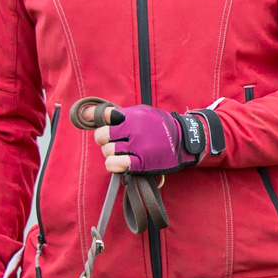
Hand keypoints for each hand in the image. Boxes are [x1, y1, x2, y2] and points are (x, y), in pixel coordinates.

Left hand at [95, 104, 216, 173]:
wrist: (184, 140)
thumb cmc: (160, 126)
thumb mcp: (143, 112)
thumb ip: (120, 113)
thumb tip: (92, 113)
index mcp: (131, 115)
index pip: (104, 114)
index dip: (96, 119)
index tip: (100, 123)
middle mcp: (132, 129)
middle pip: (101, 136)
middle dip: (104, 140)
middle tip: (113, 141)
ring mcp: (136, 146)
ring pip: (107, 151)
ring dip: (111, 153)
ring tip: (121, 152)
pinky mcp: (141, 162)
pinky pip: (115, 164)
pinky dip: (113, 164)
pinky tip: (119, 163)